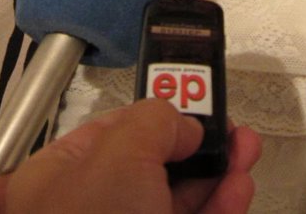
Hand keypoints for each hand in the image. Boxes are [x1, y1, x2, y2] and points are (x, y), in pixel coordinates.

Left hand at [7, 99, 259, 213]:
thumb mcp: (119, 155)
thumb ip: (153, 123)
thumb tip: (183, 124)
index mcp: (58, 177)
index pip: (108, 132)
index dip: (152, 115)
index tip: (192, 103)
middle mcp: (90, 210)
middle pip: (148, 168)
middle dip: (193, 145)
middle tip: (228, 128)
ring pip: (177, 202)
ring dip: (216, 173)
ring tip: (246, 149)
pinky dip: (221, 207)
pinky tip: (239, 186)